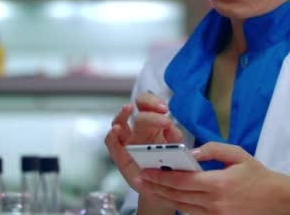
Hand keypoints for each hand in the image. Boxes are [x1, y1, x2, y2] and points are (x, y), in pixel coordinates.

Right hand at [104, 92, 183, 213]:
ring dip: (122, 115)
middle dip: (149, 113)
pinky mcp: (120, 156)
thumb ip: (174, 138)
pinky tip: (116, 130)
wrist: (164, 188)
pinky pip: (112, 144)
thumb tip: (170, 128)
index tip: (165, 109)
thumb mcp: (178, 150)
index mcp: (154, 124)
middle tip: (161, 117)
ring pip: (120, 122)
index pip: (149, 104)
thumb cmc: (170, 166)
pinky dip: (112, 136)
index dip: (154, 101)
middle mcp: (139, 130)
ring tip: (127, 109)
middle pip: (138, 113)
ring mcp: (128, 142)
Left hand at [138, 142, 289, 214]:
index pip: (181, 181)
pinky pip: (193, 214)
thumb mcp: (238, 154)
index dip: (160, 177)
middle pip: (177, 196)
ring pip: (182, 207)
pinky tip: (172, 197)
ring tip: (150, 187)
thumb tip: (191, 153)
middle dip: (156, 187)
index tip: (145, 171)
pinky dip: (180, 205)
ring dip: (165, 197)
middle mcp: (214, 203)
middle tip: (140, 180)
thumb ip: (213, 149)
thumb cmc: (259, 176)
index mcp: (218, 184)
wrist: (279, 201)